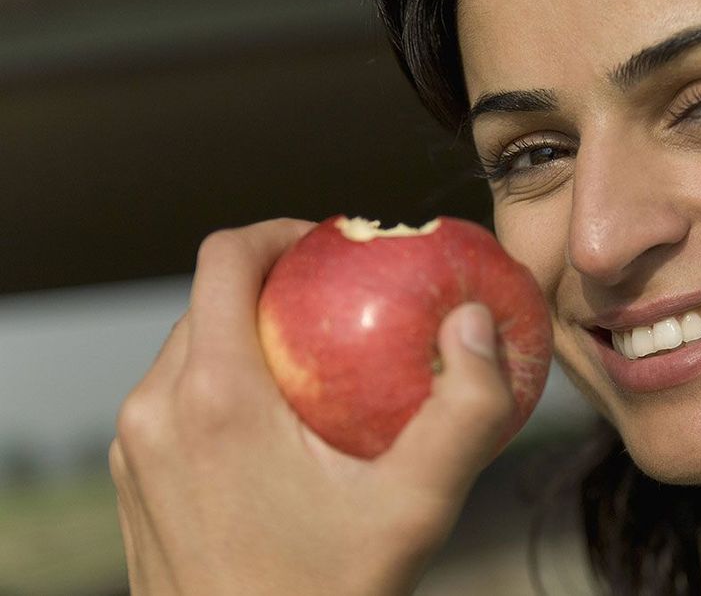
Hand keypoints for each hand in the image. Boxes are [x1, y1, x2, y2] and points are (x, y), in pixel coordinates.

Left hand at [110, 218, 516, 594]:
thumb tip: (478, 323)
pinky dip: (224, 382)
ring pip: (191, 347)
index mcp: (214, 397)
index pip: (227, 256)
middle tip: (343, 308)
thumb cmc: (326, 595)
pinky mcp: (132, 476)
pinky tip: (278, 424)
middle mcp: (155, 410)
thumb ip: (464, 413)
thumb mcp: (415, 509)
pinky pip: (173, 396)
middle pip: (210, 299)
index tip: (334, 247)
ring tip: (317, 367)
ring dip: (249, 335)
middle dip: (276, 286)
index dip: (283, 232)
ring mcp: (134, 446)